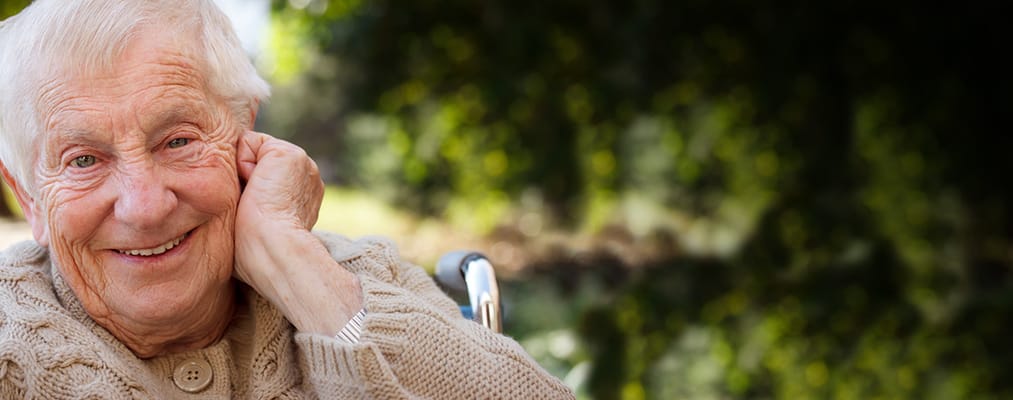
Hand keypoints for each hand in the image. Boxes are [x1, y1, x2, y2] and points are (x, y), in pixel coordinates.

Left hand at [233, 131, 361, 334]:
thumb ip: (250, 210)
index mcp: (300, 198)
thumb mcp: (254, 228)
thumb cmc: (256, 253)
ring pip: (253, 151)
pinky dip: (243, 163)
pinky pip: (250, 142)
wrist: (272, 250)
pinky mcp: (290, 154)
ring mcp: (303, 164)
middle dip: (246, 179)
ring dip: (245, 173)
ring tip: (255, 199)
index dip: (247, 190)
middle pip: (258, 161)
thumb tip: (228, 206)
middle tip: (251, 208)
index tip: (251, 215)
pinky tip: (254, 186)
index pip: (264, 177)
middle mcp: (306, 179)